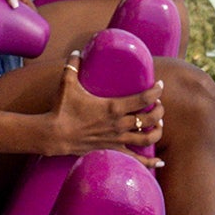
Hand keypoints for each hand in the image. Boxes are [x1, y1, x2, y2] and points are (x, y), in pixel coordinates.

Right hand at [44, 51, 164, 163]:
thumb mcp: (67, 83)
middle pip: (150, 119)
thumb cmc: (62, 108)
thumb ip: (72, 65)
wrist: (54, 135)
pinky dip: (150, 163)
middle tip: (159, 104)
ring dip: (158, 131)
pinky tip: (160, 163)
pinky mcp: (112, 151)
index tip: (160, 85)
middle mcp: (119, 125)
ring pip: (147, 139)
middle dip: (159, 110)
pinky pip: (136, 160)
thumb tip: (76, 52)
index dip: (155, 91)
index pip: (143, 99)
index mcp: (113, 107)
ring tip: (159, 124)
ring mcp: (117, 140)